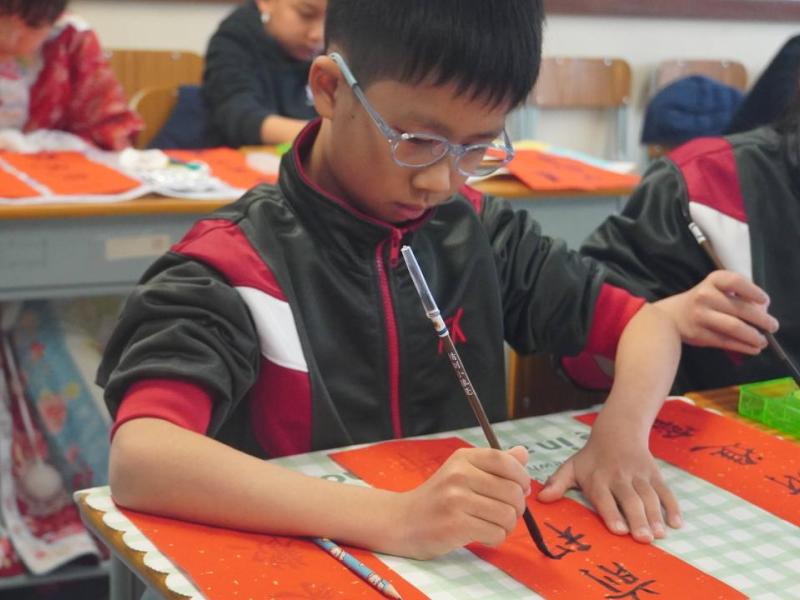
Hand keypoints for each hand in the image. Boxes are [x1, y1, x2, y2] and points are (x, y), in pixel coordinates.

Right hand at [394, 446, 530, 558]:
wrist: (403, 521)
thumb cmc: (438, 498)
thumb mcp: (463, 472)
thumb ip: (495, 464)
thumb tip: (523, 453)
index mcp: (463, 458)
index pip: (505, 461)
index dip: (521, 477)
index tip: (519, 490)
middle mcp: (459, 475)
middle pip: (513, 491)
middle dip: (516, 508)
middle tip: (503, 514)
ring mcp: (456, 499)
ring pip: (507, 515)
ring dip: (507, 526)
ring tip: (491, 526)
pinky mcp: (455, 525)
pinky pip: (496, 533)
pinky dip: (495, 539)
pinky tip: (481, 536)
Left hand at [537, 427, 680, 542]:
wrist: (617, 431)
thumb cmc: (591, 457)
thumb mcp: (572, 467)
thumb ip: (557, 483)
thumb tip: (541, 499)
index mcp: (598, 478)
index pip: (604, 496)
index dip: (611, 512)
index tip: (618, 530)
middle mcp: (619, 477)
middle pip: (630, 499)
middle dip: (637, 519)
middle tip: (644, 539)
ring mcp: (639, 475)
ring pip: (649, 496)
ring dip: (655, 516)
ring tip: (659, 535)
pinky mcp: (654, 474)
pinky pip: (666, 491)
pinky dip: (673, 507)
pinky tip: (677, 524)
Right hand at [655, 270, 778, 354]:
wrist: (669, 316)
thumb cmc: (700, 301)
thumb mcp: (716, 290)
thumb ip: (739, 297)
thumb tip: (763, 312)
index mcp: (712, 280)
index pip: (735, 282)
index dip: (753, 291)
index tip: (765, 301)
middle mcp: (704, 296)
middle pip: (740, 308)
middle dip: (762, 319)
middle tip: (773, 326)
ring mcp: (700, 315)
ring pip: (734, 327)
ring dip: (754, 336)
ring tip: (763, 341)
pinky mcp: (699, 334)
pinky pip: (726, 341)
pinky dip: (743, 346)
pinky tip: (753, 348)